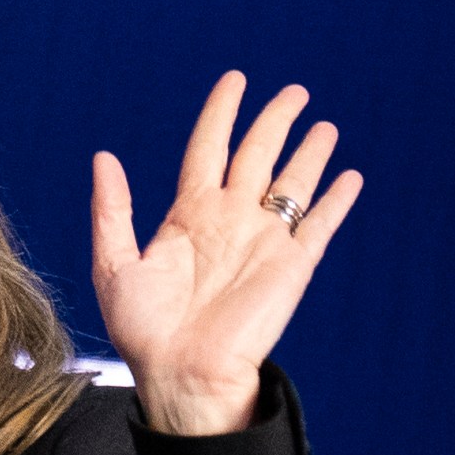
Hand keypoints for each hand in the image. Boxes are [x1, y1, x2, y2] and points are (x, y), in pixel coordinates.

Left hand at [90, 71, 361, 434]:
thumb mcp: (115, 264)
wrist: (181, 374)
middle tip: (294, 91)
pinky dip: (335, 200)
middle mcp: (229, 221)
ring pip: (292, 183)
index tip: (235, 80)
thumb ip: (112, 209)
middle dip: (275, 121)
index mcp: (188, 216)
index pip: (209, 148)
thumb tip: (104, 157)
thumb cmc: (144, 330)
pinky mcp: (292, 266)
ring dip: (309, 153)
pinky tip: (349, 177)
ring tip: (323, 124)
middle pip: (257, 155)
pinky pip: (319, 225)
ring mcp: (263, 241)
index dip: (222, 113)